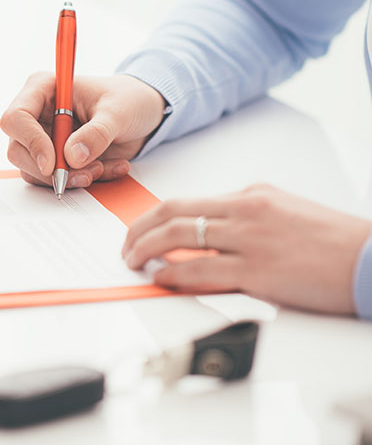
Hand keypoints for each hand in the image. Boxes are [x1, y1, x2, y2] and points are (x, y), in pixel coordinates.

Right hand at [0, 72, 166, 188]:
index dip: (31, 142)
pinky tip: (107, 168)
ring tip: (102, 168)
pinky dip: (80, 181)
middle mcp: (37, 114)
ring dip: (68, 178)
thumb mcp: (119, 112)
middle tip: (86, 173)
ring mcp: (43, 138)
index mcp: (43, 89)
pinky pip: (54, 179)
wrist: (143, 113)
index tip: (53, 163)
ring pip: (33, 169)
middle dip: (51, 169)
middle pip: (18, 149)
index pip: (16, 117)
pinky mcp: (54, 158)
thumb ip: (96, 133)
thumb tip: (72, 157)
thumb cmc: (129, 99)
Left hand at [122, 184, 371, 314]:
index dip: (154, 217)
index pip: (187, 202)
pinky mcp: (257, 271)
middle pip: (173, 213)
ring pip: (179, 237)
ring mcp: (249, 240)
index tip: (139, 229)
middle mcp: (246, 211)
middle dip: (139, 229)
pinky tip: (160, 277)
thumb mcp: (286, 209)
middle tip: (126, 246)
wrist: (370, 260)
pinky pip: (200, 270)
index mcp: (252, 195)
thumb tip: (214, 223)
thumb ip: (248, 212)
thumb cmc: (334, 241)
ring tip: (134, 261)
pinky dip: (173, 273)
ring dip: (146, 249)